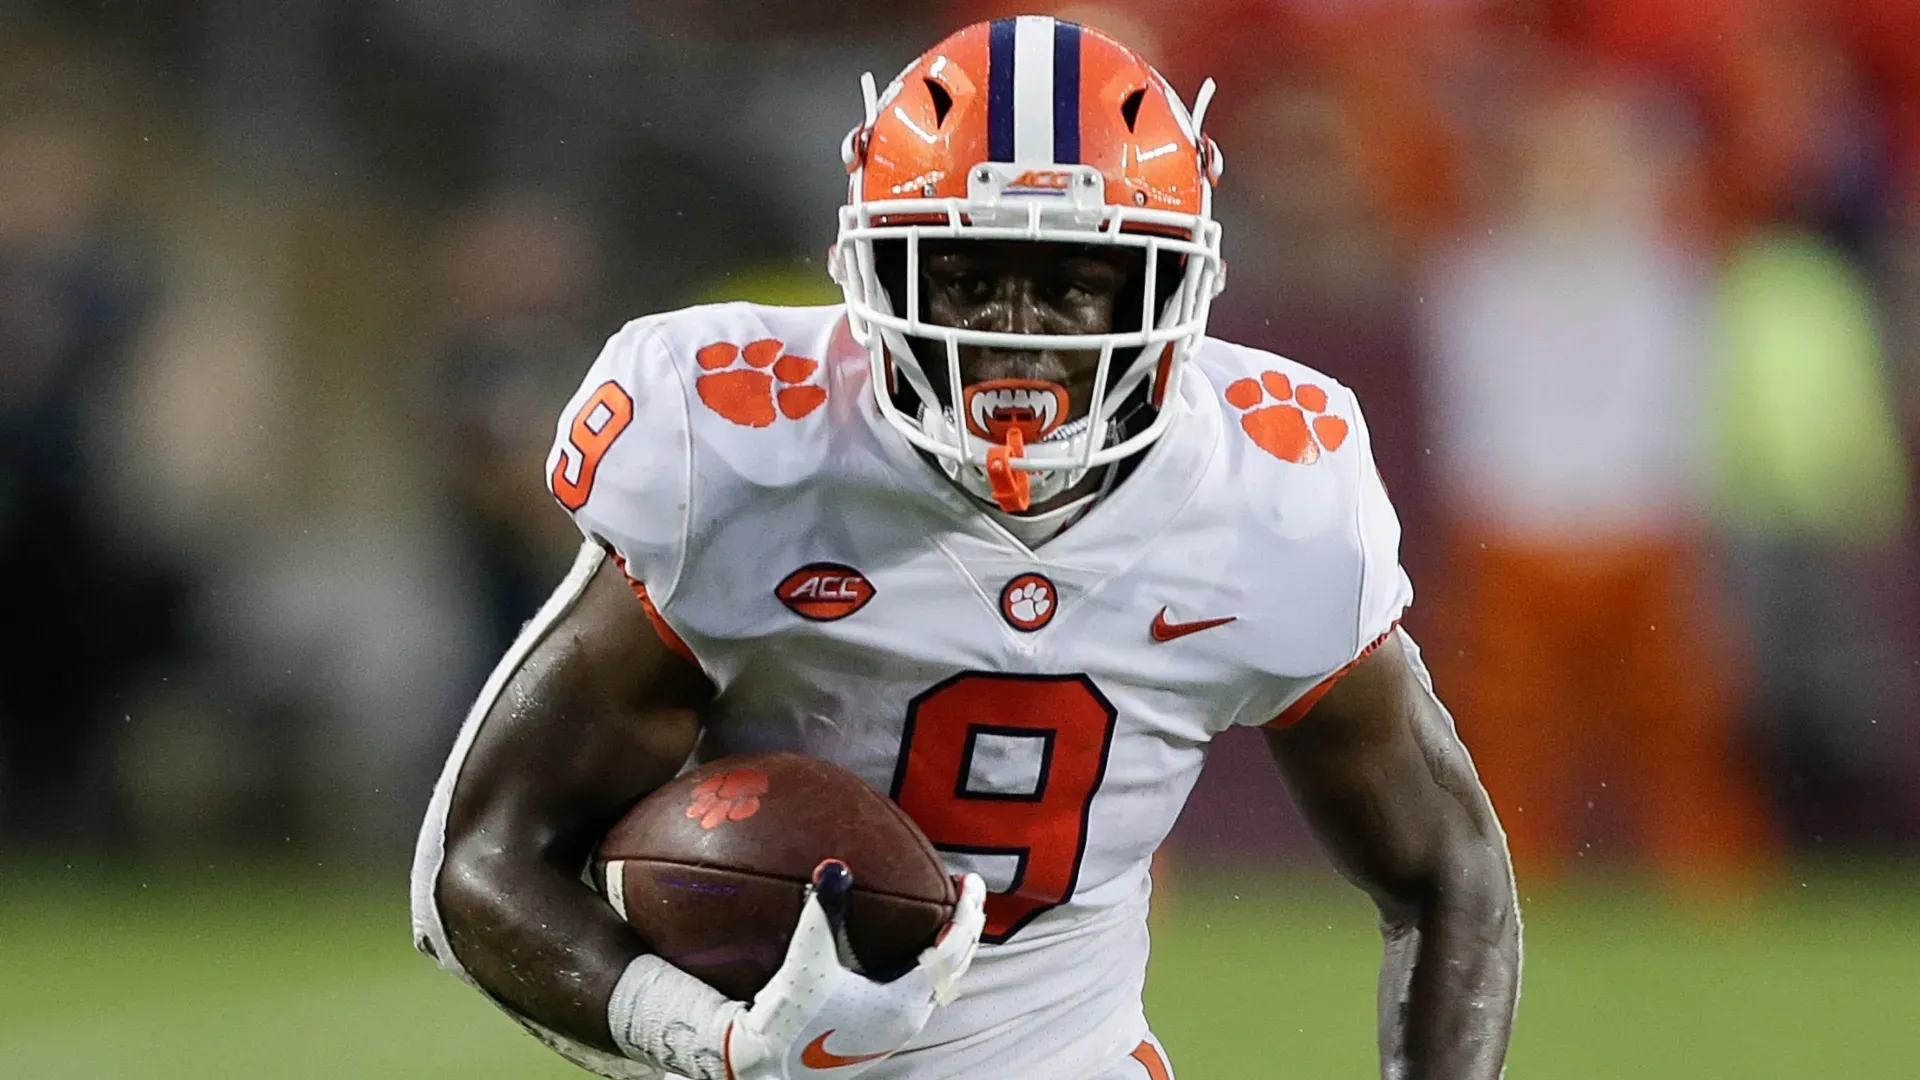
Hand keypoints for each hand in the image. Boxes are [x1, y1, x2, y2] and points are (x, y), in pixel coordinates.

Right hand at [724, 860, 986, 1078]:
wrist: (773, 1066)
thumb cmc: (792, 1020)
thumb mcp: (807, 961)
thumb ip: (823, 912)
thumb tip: (833, 868)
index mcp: (903, 1000)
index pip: (952, 949)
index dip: (966, 911)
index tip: (970, 881)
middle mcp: (911, 1017)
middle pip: (956, 965)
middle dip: (966, 925)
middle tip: (967, 890)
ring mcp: (900, 1028)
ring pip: (942, 982)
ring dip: (952, 948)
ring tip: (950, 915)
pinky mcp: (886, 1032)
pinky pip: (924, 991)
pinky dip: (933, 965)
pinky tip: (916, 950)